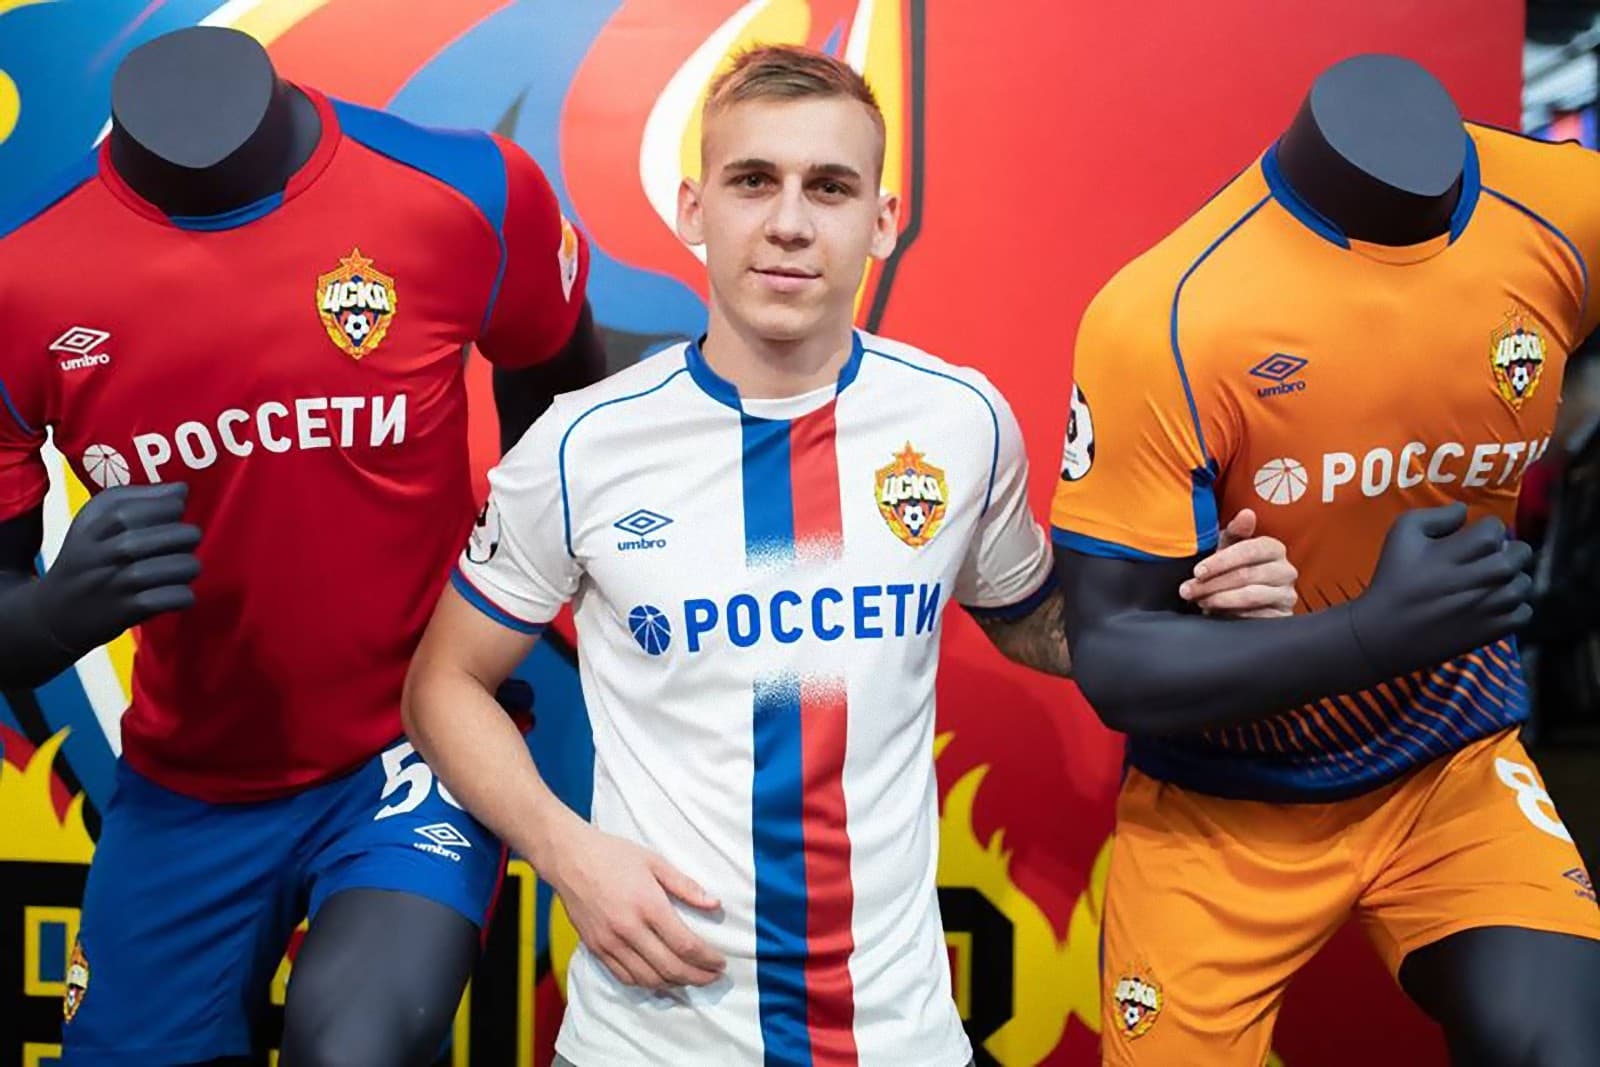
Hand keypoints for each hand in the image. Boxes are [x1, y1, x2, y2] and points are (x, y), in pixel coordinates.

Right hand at [35, 483, 200, 652]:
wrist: (56, 613)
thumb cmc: (88, 559)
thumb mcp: (96, 522)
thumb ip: (138, 499)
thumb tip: (182, 489)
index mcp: (96, 525)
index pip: (142, 508)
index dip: (169, 508)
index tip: (174, 515)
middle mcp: (104, 552)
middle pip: (166, 535)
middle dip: (188, 537)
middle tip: (184, 544)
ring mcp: (115, 583)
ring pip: (176, 566)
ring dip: (189, 566)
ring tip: (182, 568)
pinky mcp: (126, 611)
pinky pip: (173, 597)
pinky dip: (184, 595)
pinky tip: (176, 592)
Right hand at [544, 819, 724, 990]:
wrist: (569, 858)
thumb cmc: (614, 854)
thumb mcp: (654, 861)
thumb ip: (685, 885)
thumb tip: (715, 904)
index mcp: (648, 905)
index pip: (685, 945)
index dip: (707, 959)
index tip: (720, 963)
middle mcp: (629, 928)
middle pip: (670, 967)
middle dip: (697, 977)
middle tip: (713, 977)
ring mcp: (610, 942)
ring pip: (648, 978)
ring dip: (674, 984)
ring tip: (691, 980)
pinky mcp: (596, 948)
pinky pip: (624, 977)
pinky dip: (646, 984)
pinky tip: (660, 980)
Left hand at [1178, 509, 1297, 617]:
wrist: (1241, 603)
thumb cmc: (1233, 570)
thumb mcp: (1229, 549)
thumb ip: (1236, 531)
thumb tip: (1247, 513)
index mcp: (1273, 548)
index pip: (1248, 550)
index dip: (1220, 561)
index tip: (1197, 572)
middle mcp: (1285, 570)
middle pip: (1246, 575)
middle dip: (1212, 584)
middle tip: (1188, 590)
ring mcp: (1287, 595)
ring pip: (1250, 596)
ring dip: (1219, 599)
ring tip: (1200, 601)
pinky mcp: (1282, 616)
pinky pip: (1257, 617)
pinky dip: (1234, 615)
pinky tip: (1218, 614)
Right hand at [1350, 503, 1532, 676]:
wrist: (1385, 633)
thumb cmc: (1392, 580)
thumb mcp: (1401, 535)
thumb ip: (1435, 516)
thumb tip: (1463, 511)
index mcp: (1458, 552)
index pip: (1496, 528)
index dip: (1486, 529)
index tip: (1471, 538)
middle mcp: (1481, 577)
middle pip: (1521, 553)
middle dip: (1508, 550)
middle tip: (1488, 558)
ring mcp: (1490, 606)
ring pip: (1525, 583)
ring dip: (1512, 578)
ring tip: (1492, 582)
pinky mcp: (1494, 631)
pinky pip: (1525, 612)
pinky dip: (1515, 607)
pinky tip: (1493, 605)